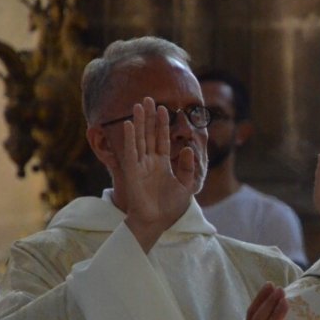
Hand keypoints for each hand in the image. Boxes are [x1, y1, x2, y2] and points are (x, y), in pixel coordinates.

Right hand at [120, 97, 196, 252]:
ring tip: (138, 105)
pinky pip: (130, 151)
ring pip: (139, 139)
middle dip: (149, 117)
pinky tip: (129, 124)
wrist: (156, 221)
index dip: (162, 124)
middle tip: (148, 98)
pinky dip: (130, 138)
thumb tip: (189, 149)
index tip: (163, 107)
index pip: (162, 139)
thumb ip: (188, 168)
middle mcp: (149, 161)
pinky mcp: (132, 171)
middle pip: (149, 134)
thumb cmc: (169, 207)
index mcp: (162, 163)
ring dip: (139, 122)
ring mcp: (140, 165)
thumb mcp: (185, 186)